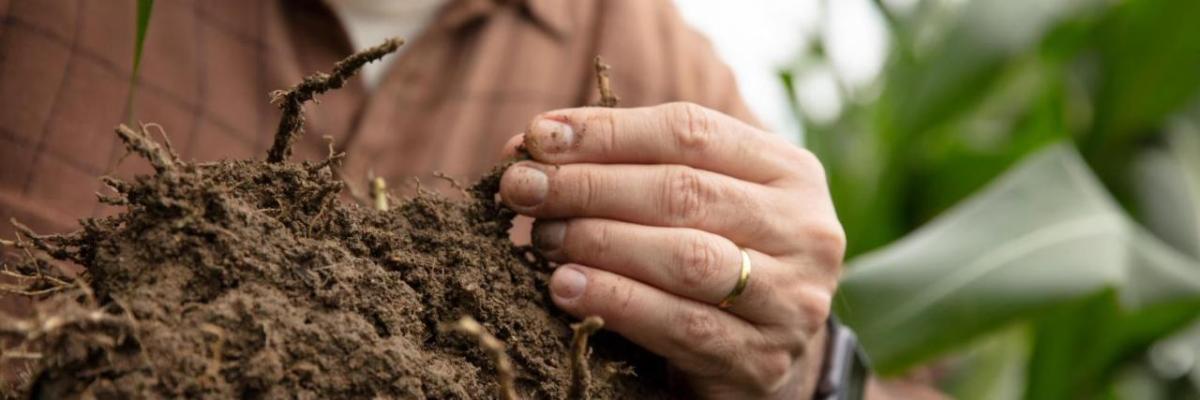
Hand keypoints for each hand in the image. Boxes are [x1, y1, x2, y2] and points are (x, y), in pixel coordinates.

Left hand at [499, 102, 844, 398]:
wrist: (763, 354)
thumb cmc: (712, 255)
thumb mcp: (695, 202)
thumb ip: (632, 166)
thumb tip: (535, 142)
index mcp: (789, 170)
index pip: (690, 131)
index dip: (607, 131)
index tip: (538, 137)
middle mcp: (804, 229)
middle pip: (684, 191)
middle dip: (589, 185)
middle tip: (522, 189)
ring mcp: (790, 299)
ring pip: (686, 257)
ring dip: (600, 242)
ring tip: (542, 237)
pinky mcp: (761, 359)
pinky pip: (681, 325)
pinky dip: (616, 301)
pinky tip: (567, 288)